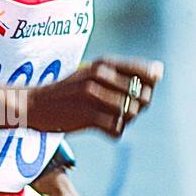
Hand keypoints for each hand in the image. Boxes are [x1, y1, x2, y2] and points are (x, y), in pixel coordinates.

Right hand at [28, 56, 163, 138]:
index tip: (133, 93)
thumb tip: (161, 70)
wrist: (34, 105)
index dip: (148, 87)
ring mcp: (94, 95)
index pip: (147, 73)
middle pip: (143, 96)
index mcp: (105, 63)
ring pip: (132, 113)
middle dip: (138, 107)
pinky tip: (101, 127)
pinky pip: (117, 129)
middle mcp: (101, 75)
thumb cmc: (70, 91)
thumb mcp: (94, 73)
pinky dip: (113, 132)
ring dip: (125, 120)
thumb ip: (126, 71)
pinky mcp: (87, 116)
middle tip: (118, 109)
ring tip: (108, 118)